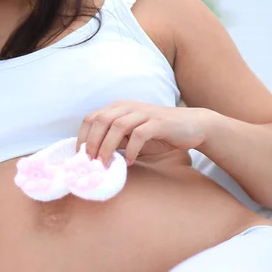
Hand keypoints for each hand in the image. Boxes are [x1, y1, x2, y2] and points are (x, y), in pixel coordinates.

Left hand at [76, 100, 211, 165]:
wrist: (192, 126)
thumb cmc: (158, 133)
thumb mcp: (131, 137)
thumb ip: (115, 141)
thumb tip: (93, 156)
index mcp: (118, 108)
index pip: (92, 118)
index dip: (82, 136)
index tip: (79, 156)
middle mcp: (128, 107)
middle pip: (101, 120)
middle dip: (92, 142)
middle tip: (90, 162)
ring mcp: (144, 113)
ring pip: (117, 126)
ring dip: (107, 146)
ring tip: (105, 164)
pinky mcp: (158, 122)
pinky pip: (139, 134)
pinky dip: (131, 149)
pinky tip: (129, 162)